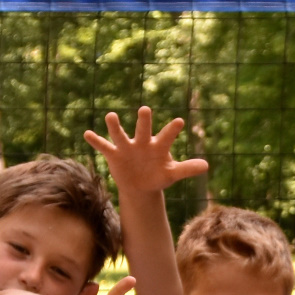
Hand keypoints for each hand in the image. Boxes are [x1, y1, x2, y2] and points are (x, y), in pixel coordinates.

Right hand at [84, 106, 209, 194]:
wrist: (141, 185)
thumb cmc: (159, 175)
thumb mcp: (173, 174)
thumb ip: (187, 169)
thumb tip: (206, 166)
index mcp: (158, 146)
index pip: (167, 136)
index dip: (172, 130)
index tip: (180, 122)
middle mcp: (142, 142)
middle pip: (143, 129)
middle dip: (144, 121)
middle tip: (146, 109)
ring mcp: (127, 147)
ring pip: (120, 134)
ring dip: (115, 126)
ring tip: (111, 116)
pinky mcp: (114, 154)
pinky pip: (103, 146)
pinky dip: (95, 141)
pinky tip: (87, 134)